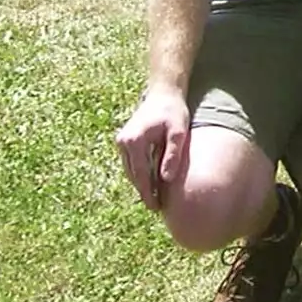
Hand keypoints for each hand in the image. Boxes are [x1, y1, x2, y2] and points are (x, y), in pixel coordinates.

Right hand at [114, 84, 189, 210]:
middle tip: (157, 208)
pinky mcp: (125, 141)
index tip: (156, 206)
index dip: (148, 192)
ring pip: (131, 170)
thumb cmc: (173, 111)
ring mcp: (122, 141)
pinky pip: (132, 163)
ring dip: (142, 184)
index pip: (141, 174)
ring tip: (155, 199)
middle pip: (134, 174)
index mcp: (134, 141)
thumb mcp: (179, 132)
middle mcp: (123, 142)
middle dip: (144, 191)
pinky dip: (141, 174)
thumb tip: (166, 179)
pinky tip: (152, 183)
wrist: (163, 93)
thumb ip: (173, 154)